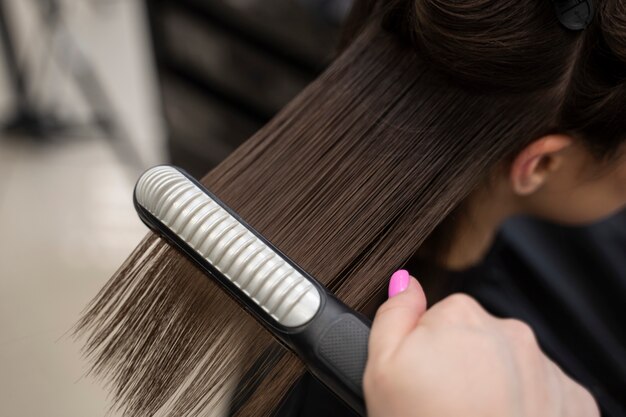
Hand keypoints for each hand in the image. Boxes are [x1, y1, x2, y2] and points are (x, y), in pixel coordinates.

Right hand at [364, 270, 598, 416]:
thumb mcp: (382, 370)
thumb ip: (393, 315)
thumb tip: (406, 281)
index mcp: (462, 317)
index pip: (442, 318)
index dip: (428, 352)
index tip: (425, 382)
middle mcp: (510, 333)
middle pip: (480, 339)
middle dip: (464, 366)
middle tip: (447, 405)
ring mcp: (546, 368)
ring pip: (512, 366)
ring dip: (497, 386)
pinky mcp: (573, 401)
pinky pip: (543, 393)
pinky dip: (527, 408)